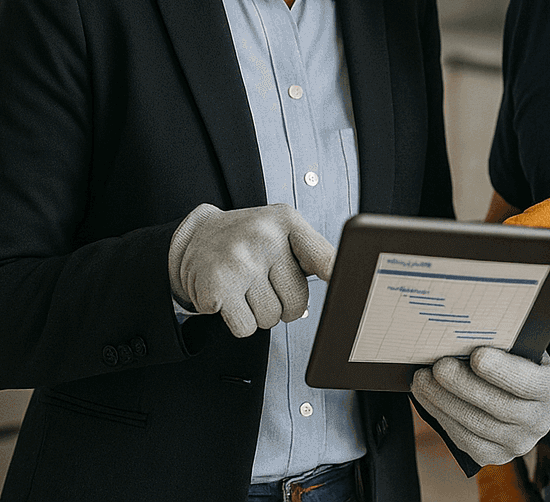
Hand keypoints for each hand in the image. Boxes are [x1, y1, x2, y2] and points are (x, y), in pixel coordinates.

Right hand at [167, 202, 334, 337]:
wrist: (196, 235)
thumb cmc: (249, 239)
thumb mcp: (283, 231)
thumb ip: (313, 256)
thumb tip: (341, 291)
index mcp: (287, 222)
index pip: (325, 259)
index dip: (339, 280)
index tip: (352, 295)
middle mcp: (264, 238)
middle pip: (298, 302)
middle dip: (284, 304)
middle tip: (266, 284)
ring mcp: (239, 261)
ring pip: (271, 319)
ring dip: (259, 312)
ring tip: (246, 287)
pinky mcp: (216, 286)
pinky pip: (245, 328)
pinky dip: (239, 321)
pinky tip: (230, 297)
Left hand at [411, 348, 549, 466]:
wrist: (516, 396)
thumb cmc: (512, 362)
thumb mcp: (519, 349)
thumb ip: (503, 344)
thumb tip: (467, 332)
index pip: (528, 383)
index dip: (502, 371)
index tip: (477, 355)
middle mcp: (539, 421)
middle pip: (498, 406)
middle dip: (463, 385)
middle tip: (438, 366)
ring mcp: (517, 443)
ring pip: (476, 425)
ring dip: (444, 401)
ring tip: (422, 380)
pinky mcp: (494, 456)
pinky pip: (465, 441)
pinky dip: (442, 418)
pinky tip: (428, 399)